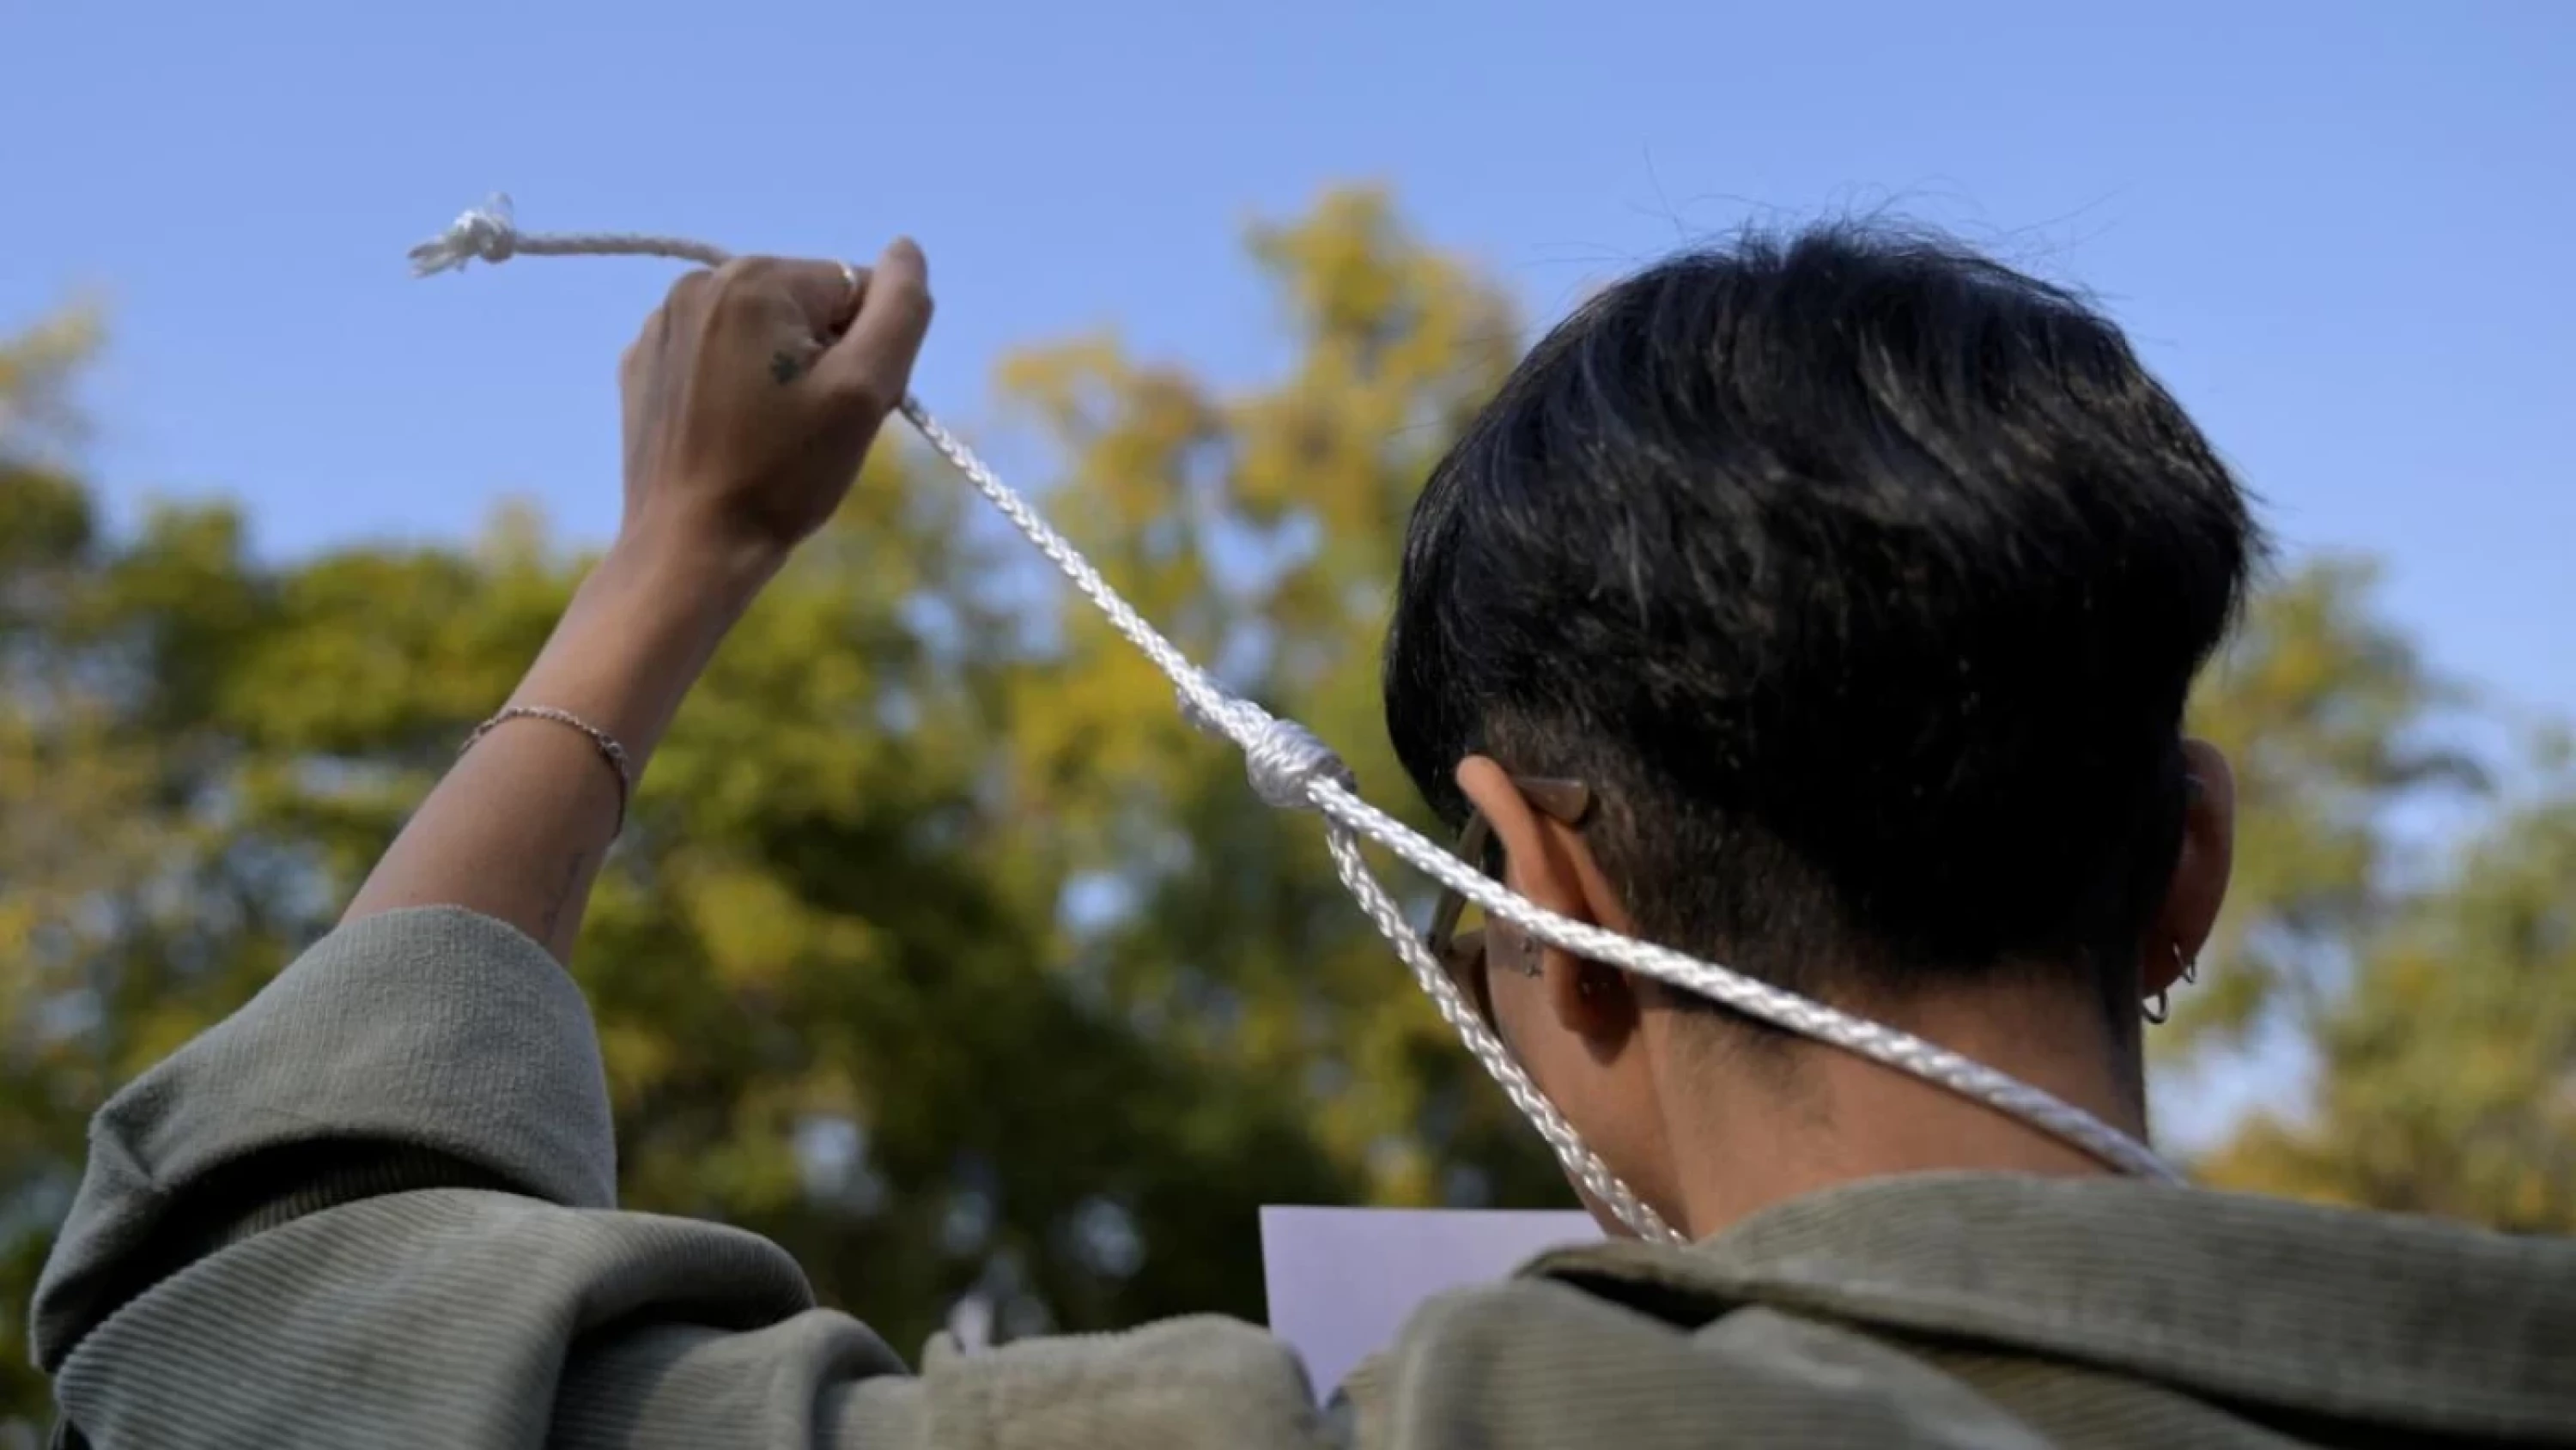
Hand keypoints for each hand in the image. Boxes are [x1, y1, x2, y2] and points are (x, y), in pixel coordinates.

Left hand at [617, 241, 933, 574]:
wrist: (689, 546)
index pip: (855, 290)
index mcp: (754, 279)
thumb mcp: (866, 391)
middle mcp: (698, 284)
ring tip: (771, 438)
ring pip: (763, 333)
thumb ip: (900, 309)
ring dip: (783, 375)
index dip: (869, 353)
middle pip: (807, 307)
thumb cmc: (784, 473)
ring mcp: (661, 325)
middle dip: (825, 360)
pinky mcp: (644, 366)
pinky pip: (718, 358)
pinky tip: (732, 439)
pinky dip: (738, 389)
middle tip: (811, 430)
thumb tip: (906, 250)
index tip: (844, 409)